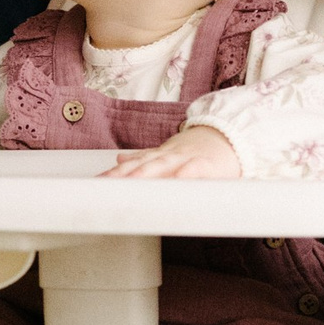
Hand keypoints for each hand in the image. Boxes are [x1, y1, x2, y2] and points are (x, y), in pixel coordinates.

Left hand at [103, 124, 241, 179]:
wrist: (228, 138)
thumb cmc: (196, 151)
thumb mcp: (167, 152)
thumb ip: (144, 156)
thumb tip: (119, 158)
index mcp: (157, 156)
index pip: (131, 166)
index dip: (113, 174)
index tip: (95, 184)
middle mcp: (167, 156)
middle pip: (141, 165)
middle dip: (122, 175)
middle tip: (105, 186)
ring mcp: (185, 159)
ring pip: (162, 165)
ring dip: (145, 174)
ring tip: (129, 184)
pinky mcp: (206, 165)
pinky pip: (194, 169)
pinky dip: (185, 174)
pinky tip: (176, 181)